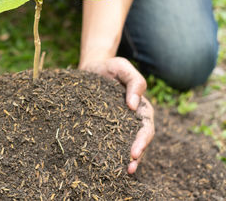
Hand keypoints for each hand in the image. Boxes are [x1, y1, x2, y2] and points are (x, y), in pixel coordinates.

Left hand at [79, 56, 154, 173]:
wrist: (91, 67)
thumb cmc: (110, 67)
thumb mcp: (122, 67)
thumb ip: (134, 82)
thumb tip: (133, 105)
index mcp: (141, 107)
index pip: (146, 127)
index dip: (142, 141)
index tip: (134, 152)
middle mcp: (131, 118)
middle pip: (138, 141)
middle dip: (136, 156)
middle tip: (129, 168)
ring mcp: (117, 123)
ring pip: (124, 143)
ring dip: (124, 158)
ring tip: (119, 172)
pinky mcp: (102, 124)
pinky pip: (107, 139)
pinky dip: (107, 151)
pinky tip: (101, 161)